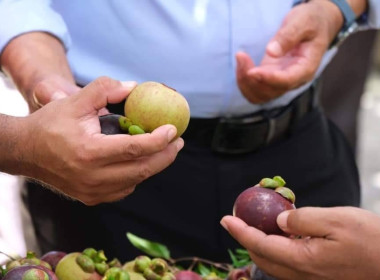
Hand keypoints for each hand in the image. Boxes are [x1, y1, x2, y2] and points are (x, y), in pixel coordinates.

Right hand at [20, 77, 183, 204]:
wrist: (26, 151)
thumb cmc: (50, 124)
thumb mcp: (75, 100)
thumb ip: (105, 89)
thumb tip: (134, 88)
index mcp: (90, 152)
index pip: (135, 148)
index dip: (159, 140)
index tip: (174, 130)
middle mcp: (92, 177)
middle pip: (142, 169)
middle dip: (166, 155)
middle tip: (178, 142)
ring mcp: (92, 191)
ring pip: (135, 181)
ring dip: (153, 165)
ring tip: (164, 150)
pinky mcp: (91, 198)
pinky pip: (123, 189)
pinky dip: (136, 175)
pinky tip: (140, 162)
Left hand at [221, 207, 379, 279]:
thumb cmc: (373, 242)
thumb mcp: (337, 220)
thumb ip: (302, 220)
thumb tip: (279, 221)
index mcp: (303, 260)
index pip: (260, 244)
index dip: (239, 231)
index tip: (225, 219)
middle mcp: (302, 274)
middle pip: (261, 256)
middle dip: (245, 237)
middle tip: (239, 218)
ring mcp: (310, 278)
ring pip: (273, 262)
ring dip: (259, 243)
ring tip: (255, 223)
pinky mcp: (319, 276)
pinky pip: (287, 263)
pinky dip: (276, 247)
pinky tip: (282, 233)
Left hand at [236, 0, 343, 103]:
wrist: (314, 25)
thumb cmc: (311, 21)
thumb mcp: (303, 22)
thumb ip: (288, 36)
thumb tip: (271, 52)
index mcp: (306, 68)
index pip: (287, 81)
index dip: (268, 79)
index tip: (252, 71)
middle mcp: (294, 80)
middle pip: (270, 92)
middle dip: (252, 79)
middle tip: (241, 55)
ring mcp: (281, 81)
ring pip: (259, 95)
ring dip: (245, 82)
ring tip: (240, 57)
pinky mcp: (270, 77)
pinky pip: (254, 90)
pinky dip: (244, 81)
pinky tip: (241, 63)